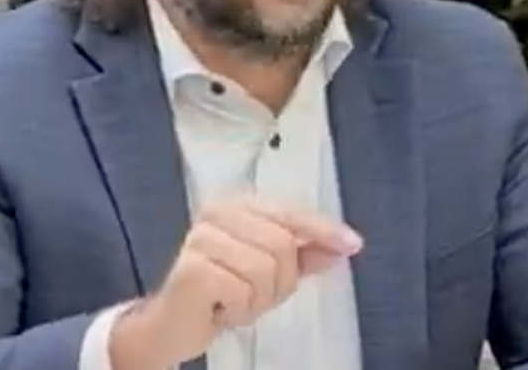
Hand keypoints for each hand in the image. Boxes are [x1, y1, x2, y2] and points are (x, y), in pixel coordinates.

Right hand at [109, 198, 362, 369]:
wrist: (174, 324)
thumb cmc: (223, 293)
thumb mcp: (273, 274)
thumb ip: (306, 256)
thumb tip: (345, 245)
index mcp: (238, 204)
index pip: (290, 212)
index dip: (323, 230)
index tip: (353, 244)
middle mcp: (217, 212)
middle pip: (283, 244)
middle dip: (279, 281)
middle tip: (253, 295)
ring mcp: (201, 237)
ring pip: (266, 269)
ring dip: (258, 298)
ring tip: (235, 301)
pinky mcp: (192, 267)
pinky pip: (242, 290)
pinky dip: (239, 309)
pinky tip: (220, 308)